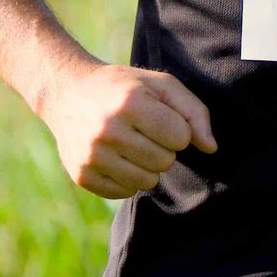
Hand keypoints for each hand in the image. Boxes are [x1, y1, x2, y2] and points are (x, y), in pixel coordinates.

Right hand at [42, 57, 216, 199]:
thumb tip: (210, 148)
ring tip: (131, 145)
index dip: (176, 129)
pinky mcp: (81, 174)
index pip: (180, 137)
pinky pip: (125, 192)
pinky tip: (116, 157)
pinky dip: (127, 178)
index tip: (160, 118)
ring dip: (147, 166)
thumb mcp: (160, 85)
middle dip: (163, 148)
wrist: (67, 92)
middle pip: (165, 162)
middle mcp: (108, 130)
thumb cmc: (123, 87)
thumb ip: (193, 112)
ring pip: (147, 182)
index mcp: (130, 103)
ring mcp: (91, 155)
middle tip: (144, 132)